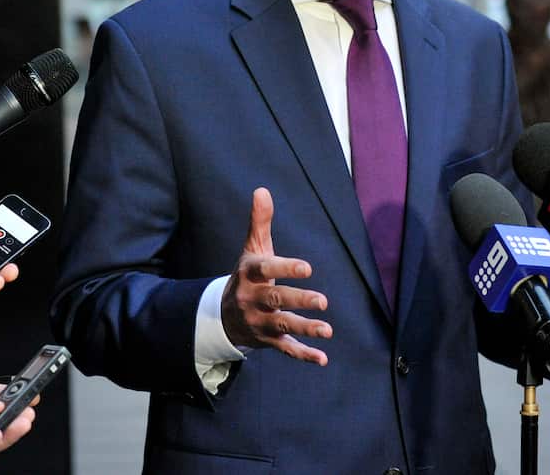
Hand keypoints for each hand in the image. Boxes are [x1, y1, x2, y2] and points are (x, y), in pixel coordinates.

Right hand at [221, 187, 330, 364]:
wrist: (223, 314)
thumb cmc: (247, 275)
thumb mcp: (251, 249)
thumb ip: (259, 221)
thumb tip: (262, 190)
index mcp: (249, 273)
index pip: (265, 269)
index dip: (285, 268)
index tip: (308, 268)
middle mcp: (251, 298)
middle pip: (275, 299)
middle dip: (298, 300)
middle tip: (323, 301)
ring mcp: (259, 321)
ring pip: (282, 325)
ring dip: (304, 329)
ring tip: (327, 331)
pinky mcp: (267, 339)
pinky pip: (284, 349)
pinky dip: (303, 355)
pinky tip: (322, 358)